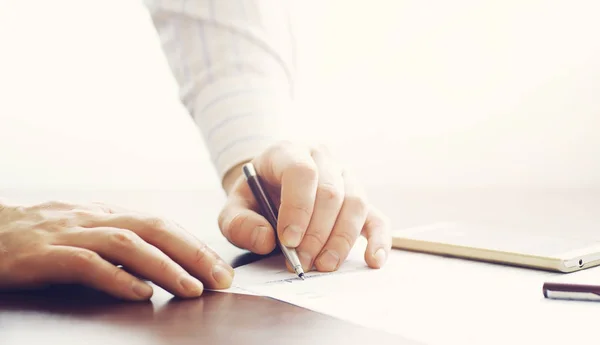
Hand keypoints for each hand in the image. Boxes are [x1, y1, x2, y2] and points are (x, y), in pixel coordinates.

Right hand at [0, 200, 232, 300]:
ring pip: (126, 244)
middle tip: (220, 279)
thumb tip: (157, 268)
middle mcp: (93, 218)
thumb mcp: (82, 233)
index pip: (160, 225)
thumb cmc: (36, 238)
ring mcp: (69, 234)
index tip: (220, 269)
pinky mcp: (44, 255)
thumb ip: (117, 246)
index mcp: (106, 214)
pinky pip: (86, 264)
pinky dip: (116, 278)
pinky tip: (139, 294)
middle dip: (192, 253)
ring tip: (191, 289)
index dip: (194, 246)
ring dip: (164, 266)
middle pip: (153, 229)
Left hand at [218, 141, 390, 271]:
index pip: (302, 172)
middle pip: (331, 193)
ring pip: (356, 204)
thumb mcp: (234, 206)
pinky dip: (379, 240)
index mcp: (288, 151)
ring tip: (323, 265)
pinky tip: (373, 261)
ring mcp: (345, 177)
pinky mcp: (360, 199)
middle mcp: (322, 158)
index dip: (298, 207)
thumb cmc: (255, 196)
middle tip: (301, 262)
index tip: (288, 240)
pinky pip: (377, 217)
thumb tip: (266, 240)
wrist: (271, 188)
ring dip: (341, 240)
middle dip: (316, 234)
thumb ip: (239, 223)